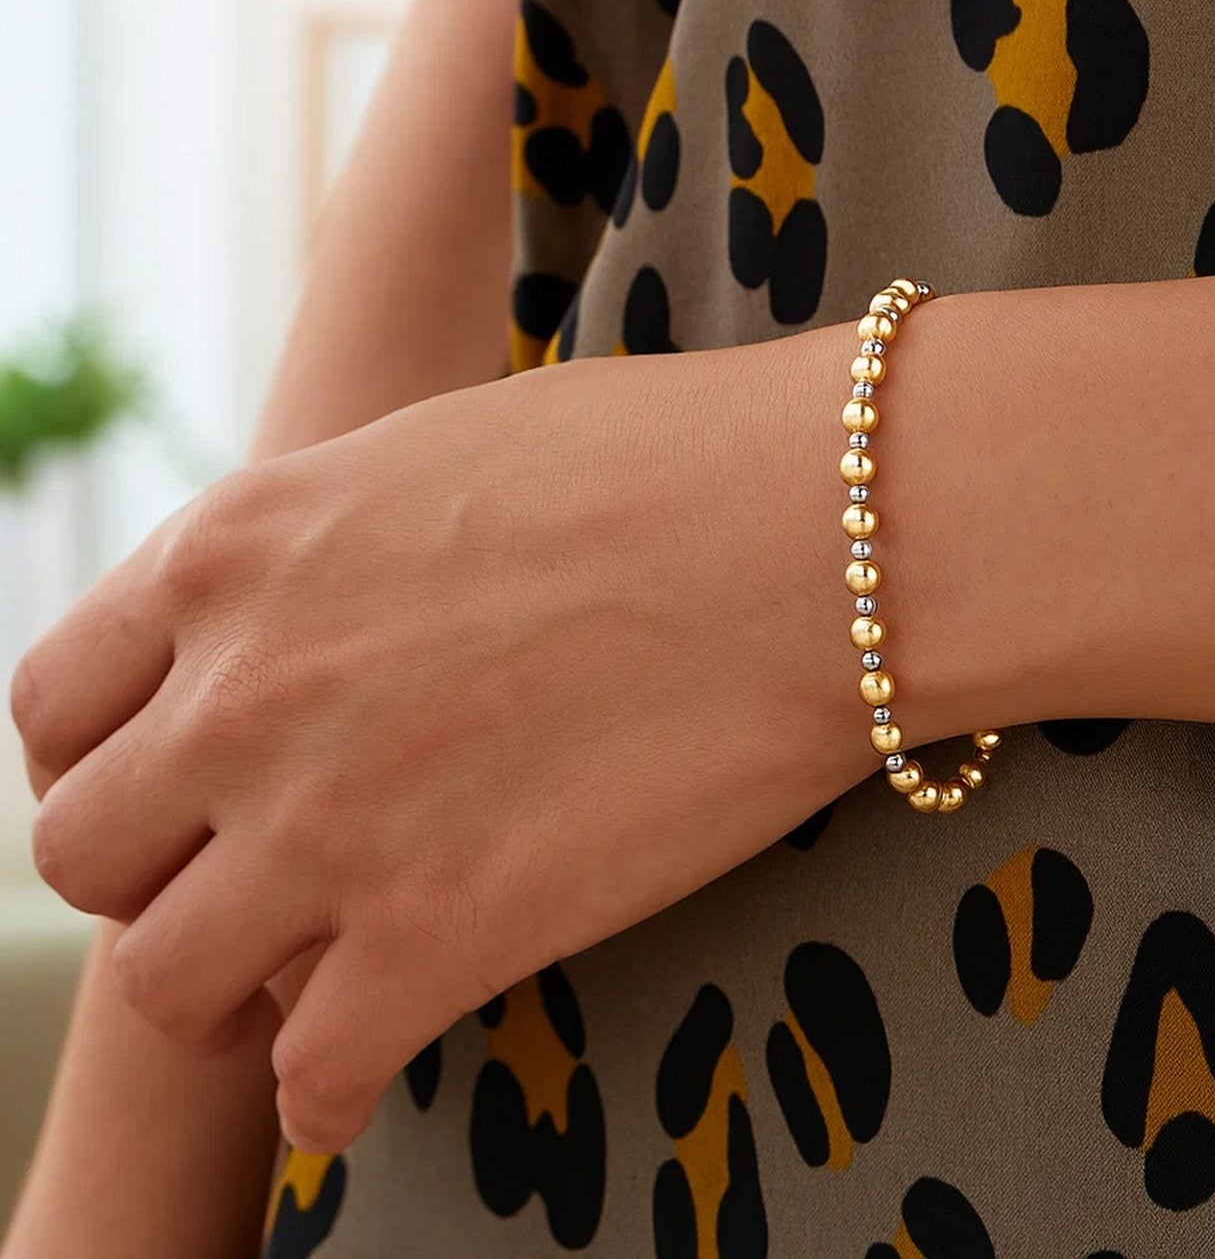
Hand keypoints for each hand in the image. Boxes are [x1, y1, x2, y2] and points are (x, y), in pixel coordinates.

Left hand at [11, 334, 872, 1152]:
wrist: (814, 530)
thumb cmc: (662, 461)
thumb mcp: (433, 453)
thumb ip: (328, 547)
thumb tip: (321, 604)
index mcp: (235, 553)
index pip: (52, 704)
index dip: (100, 762)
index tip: (176, 788)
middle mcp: (243, 694)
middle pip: (86, 854)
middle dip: (157, 876)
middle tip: (245, 882)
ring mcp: (327, 825)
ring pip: (167, 983)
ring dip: (225, 992)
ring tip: (303, 980)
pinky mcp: (442, 938)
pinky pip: (310, 1077)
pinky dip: (327, 1085)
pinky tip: (378, 1053)